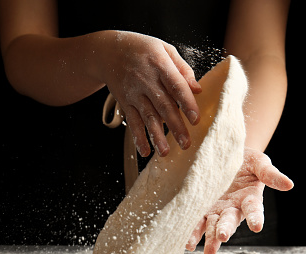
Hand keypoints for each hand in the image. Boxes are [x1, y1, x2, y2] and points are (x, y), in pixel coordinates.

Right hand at [94, 31, 201, 156]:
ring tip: (165, 152)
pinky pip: (132, 122)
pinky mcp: (125, 102)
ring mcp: (134, 93)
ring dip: (156, 136)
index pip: (176, 86)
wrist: (108, 51)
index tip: (196, 119)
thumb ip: (182, 69)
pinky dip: (138, 137)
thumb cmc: (142, 49)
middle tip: (186, 144)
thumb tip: (198, 90)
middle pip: (163, 106)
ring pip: (147, 117)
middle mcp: (146, 81)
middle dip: (175, 126)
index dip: (186, 103)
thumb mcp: (164, 49)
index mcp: (160, 65)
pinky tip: (145, 151)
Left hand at [186, 148, 293, 253]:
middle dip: (225, 229)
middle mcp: (233, 208)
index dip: (255, 218)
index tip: (256, 226)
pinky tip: (187, 243)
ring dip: (207, 237)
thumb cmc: (246, 161)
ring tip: (202, 250)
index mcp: (249, 199)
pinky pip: (196, 221)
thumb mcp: (259, 162)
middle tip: (222, 237)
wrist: (223, 156)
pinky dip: (192, 232)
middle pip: (229, 221)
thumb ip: (270, 174)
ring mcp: (216, 210)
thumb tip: (290, 185)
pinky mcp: (201, 208)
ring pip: (211, 226)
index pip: (254, 210)